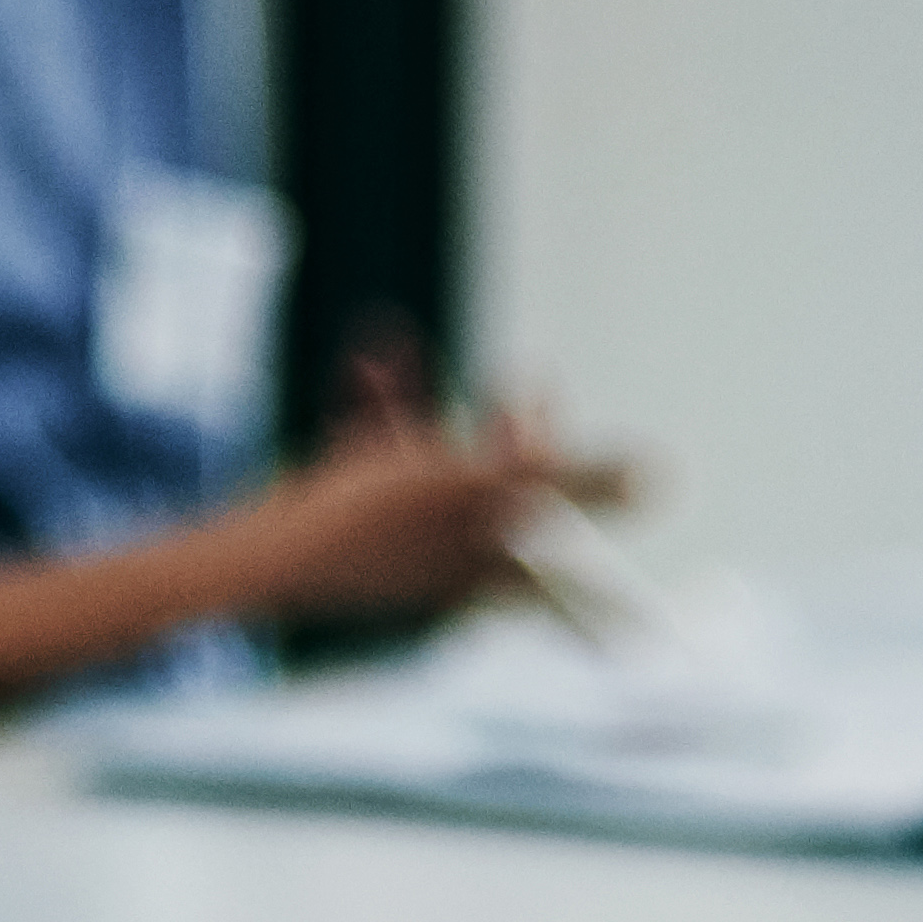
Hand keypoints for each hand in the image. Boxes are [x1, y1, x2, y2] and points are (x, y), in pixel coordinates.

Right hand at [198, 357, 624, 636]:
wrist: (265, 554)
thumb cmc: (375, 523)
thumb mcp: (486, 487)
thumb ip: (570, 480)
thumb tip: (657, 477)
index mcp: (490, 570)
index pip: (566, 556)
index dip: (591, 500)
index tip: (608, 462)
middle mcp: (450, 560)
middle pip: (503, 498)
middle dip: (515, 436)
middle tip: (527, 382)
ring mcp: (397, 539)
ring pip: (436, 467)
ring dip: (439, 406)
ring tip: (432, 351)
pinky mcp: (350, 514)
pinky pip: (380, 452)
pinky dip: (385, 405)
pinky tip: (379, 352)